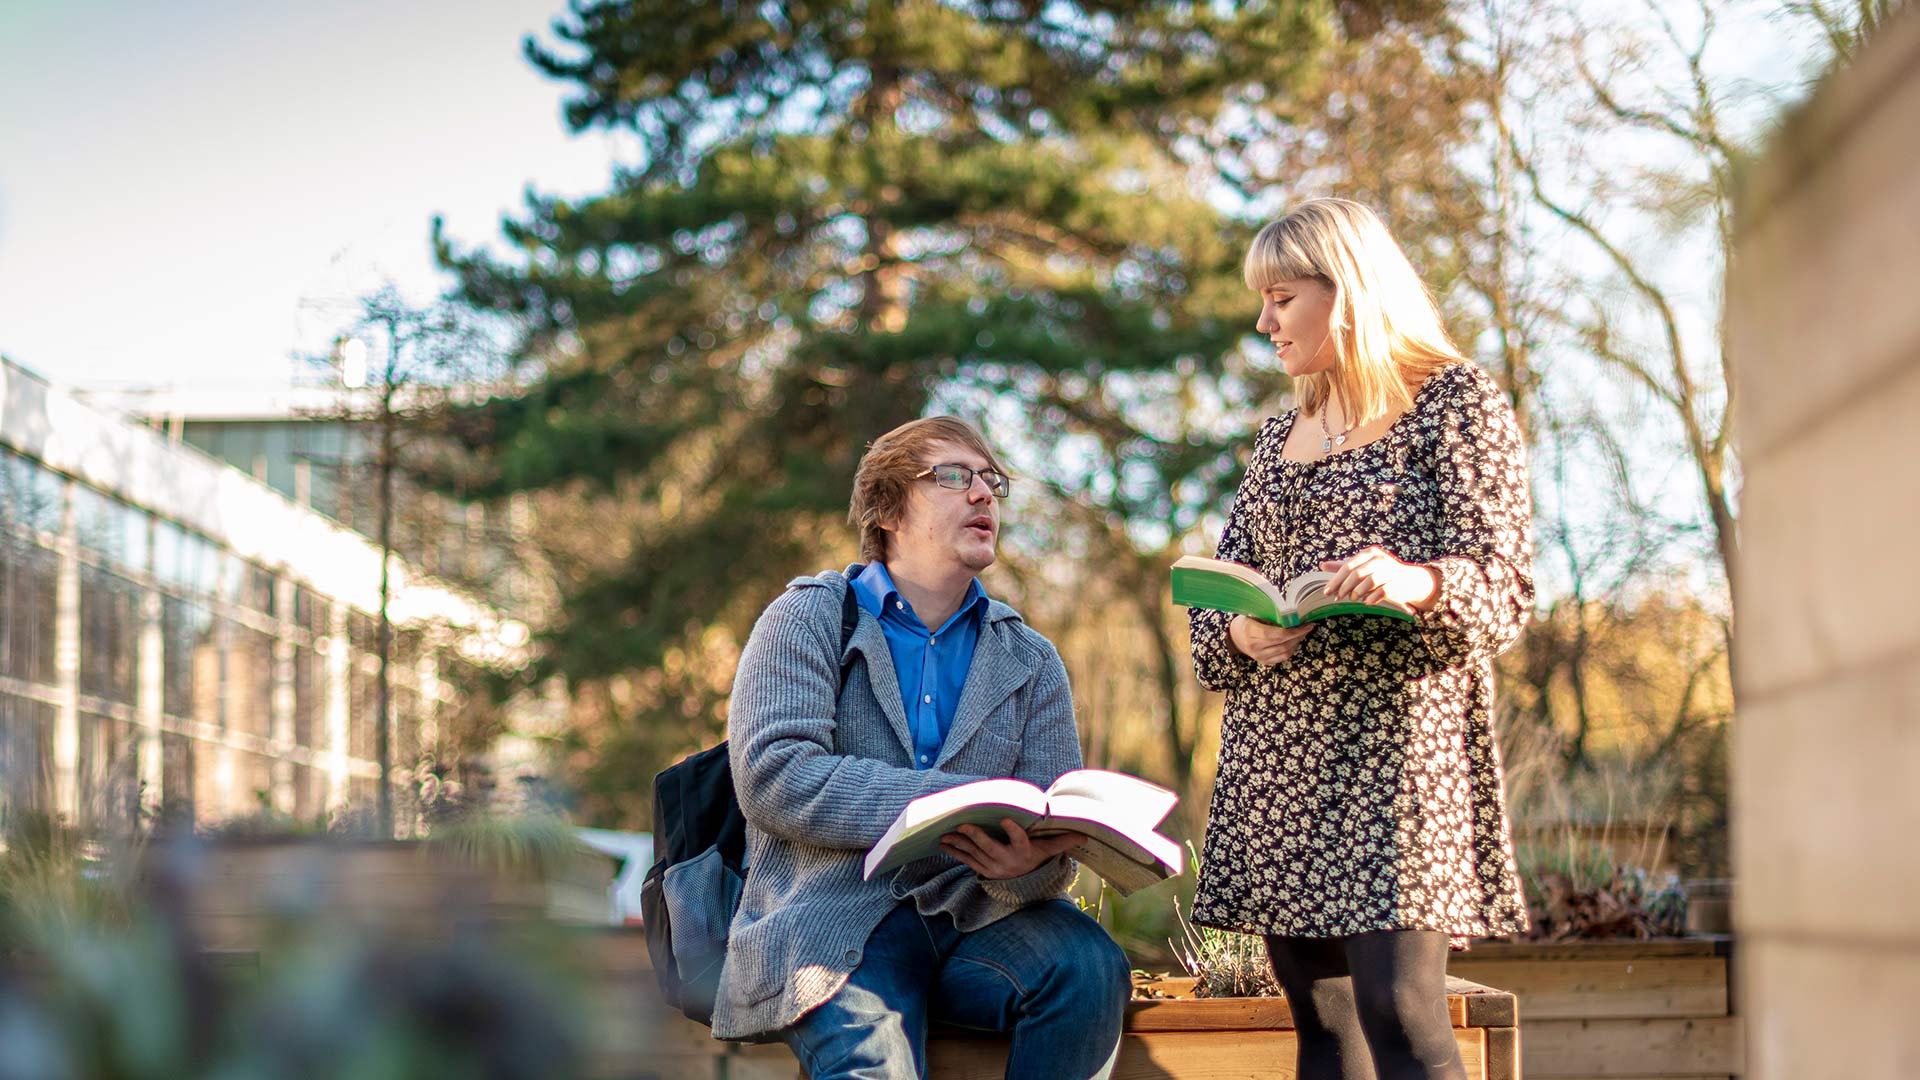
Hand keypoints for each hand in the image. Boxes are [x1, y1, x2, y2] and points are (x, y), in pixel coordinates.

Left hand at [940, 819, 1085, 879]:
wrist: (1024, 881)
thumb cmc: (1036, 857)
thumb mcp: (1049, 849)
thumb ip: (1063, 840)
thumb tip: (1085, 834)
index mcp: (1023, 851)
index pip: (1019, 840)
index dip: (1012, 830)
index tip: (1006, 819)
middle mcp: (1006, 860)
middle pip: (990, 847)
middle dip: (976, 836)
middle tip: (964, 824)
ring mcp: (992, 866)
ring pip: (974, 853)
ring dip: (959, 843)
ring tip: (946, 833)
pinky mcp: (982, 869)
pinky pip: (966, 860)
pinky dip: (955, 851)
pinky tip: (943, 842)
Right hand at [1229, 615, 1315, 664]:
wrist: (1233, 638)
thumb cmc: (1245, 622)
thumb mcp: (1253, 614)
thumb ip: (1269, 614)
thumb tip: (1291, 613)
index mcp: (1250, 632)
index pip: (1277, 634)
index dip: (1294, 630)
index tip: (1306, 624)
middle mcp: (1254, 647)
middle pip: (1283, 643)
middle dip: (1299, 635)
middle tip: (1307, 626)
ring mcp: (1259, 656)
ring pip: (1285, 651)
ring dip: (1297, 641)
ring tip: (1302, 632)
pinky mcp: (1264, 662)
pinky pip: (1283, 657)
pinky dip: (1292, 648)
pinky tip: (1294, 640)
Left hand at [1319, 546, 1438, 611]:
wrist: (1410, 580)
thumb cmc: (1382, 573)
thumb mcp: (1363, 567)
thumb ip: (1344, 566)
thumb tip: (1322, 565)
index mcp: (1370, 553)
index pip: (1348, 566)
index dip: (1336, 580)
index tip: (1327, 591)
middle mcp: (1381, 559)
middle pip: (1357, 574)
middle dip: (1344, 587)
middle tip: (1337, 597)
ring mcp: (1391, 571)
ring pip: (1369, 582)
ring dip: (1358, 593)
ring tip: (1353, 598)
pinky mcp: (1398, 584)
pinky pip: (1382, 592)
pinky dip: (1371, 598)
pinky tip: (1366, 602)